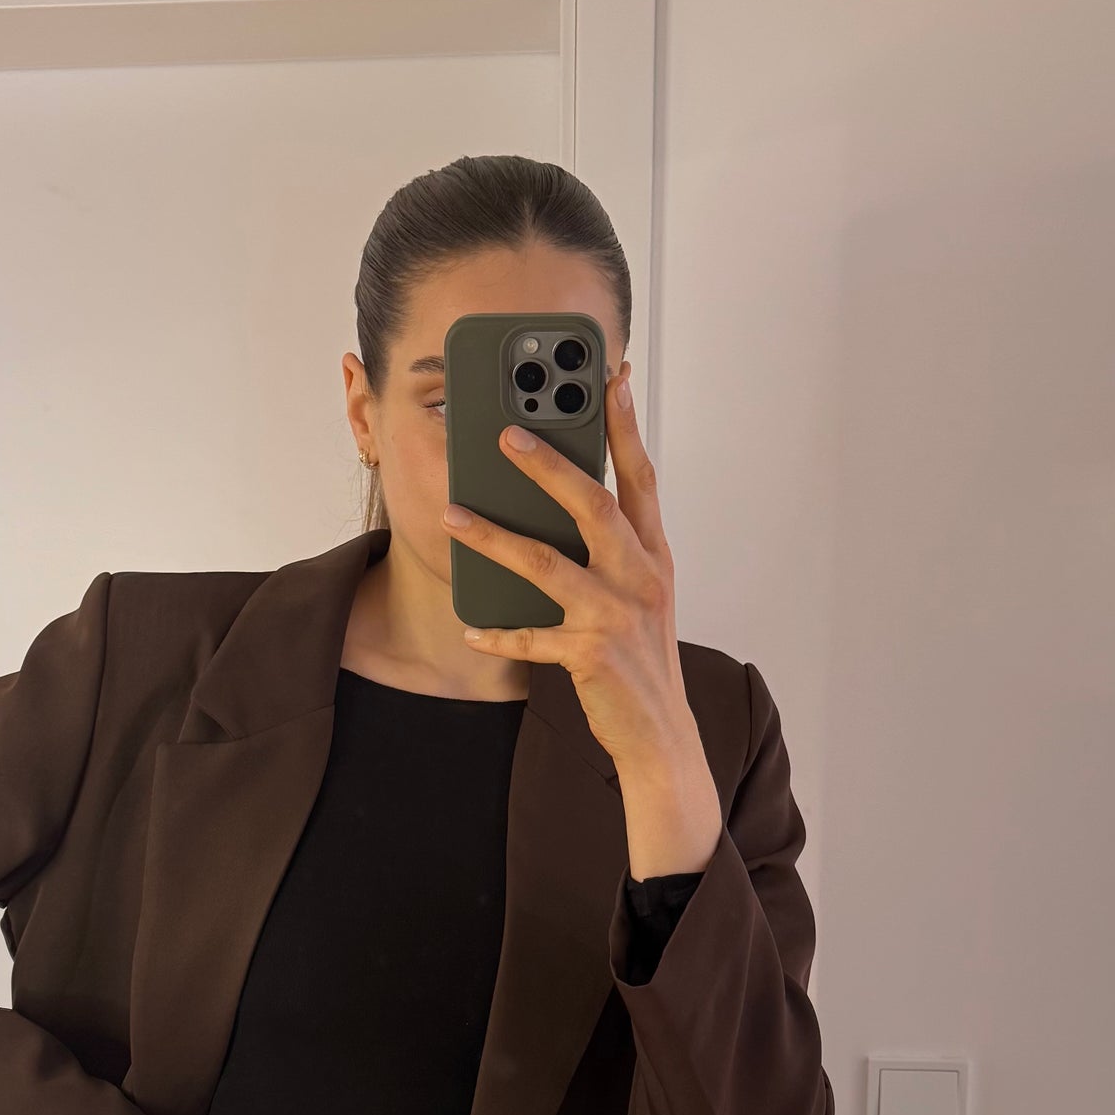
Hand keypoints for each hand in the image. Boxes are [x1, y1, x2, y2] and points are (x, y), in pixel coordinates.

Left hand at [443, 362, 722, 877]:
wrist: (661, 737)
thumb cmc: (641, 660)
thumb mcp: (640, 596)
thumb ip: (613, 548)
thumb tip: (563, 498)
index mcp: (654, 556)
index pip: (641, 478)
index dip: (625, 426)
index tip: (608, 377)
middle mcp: (641, 577)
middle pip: (593, 505)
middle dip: (548, 465)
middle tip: (505, 432)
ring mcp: (617, 616)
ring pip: (547, 563)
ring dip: (494, 537)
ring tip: (453, 514)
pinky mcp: (591, 655)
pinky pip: (532, 637)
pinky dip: (500, 631)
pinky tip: (471, 623)